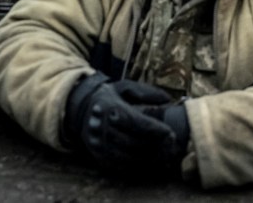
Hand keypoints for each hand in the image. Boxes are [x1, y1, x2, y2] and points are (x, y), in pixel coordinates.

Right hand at [62, 74, 187, 174]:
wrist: (80, 109)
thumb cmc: (109, 97)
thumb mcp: (124, 87)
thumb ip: (146, 92)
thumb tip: (168, 99)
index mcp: (109, 107)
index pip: (136, 122)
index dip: (155, 129)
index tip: (170, 132)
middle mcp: (102, 127)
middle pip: (134, 141)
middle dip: (155, 145)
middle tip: (172, 145)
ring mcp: (98, 144)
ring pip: (127, 156)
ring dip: (148, 158)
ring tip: (165, 155)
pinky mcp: (98, 155)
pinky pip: (119, 165)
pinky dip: (136, 166)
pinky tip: (150, 162)